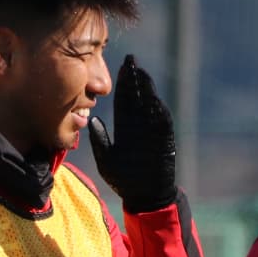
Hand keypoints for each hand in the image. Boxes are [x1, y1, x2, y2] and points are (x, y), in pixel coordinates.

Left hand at [86, 55, 178, 212]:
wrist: (145, 196)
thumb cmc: (124, 180)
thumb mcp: (106, 159)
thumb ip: (100, 141)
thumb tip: (92, 121)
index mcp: (126, 127)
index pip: (124, 100)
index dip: (122, 84)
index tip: (119, 68)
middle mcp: (140, 125)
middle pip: (137, 97)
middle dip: (134, 79)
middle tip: (130, 60)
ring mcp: (154, 131)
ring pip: (150, 104)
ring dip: (147, 89)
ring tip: (141, 74)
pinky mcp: (165, 140)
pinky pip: (162, 122)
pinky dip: (158, 110)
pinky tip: (153, 98)